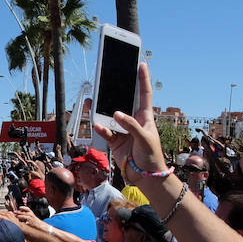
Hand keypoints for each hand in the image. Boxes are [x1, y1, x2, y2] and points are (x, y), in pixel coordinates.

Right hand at [92, 63, 165, 182]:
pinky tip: (96, 125)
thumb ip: (131, 125)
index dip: (143, 79)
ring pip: (109, 116)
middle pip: (121, 102)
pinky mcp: (114, 141)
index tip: (142, 64)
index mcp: (145, 116)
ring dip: (99, 110)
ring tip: (90, 102)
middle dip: (113, 92)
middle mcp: (133, 120)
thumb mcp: (145, 138)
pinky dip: (100, 129)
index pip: (144, 94)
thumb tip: (116, 114)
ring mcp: (123, 130)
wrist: (145, 176)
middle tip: (105, 81)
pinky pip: (104, 131)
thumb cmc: (152, 156)